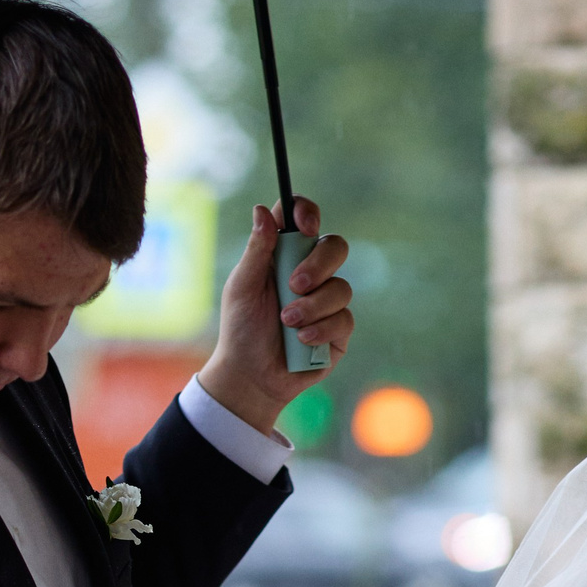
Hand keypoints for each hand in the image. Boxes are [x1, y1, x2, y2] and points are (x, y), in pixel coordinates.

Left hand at [196, 197, 352, 438]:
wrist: (251, 376)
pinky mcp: (339, 329)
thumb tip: (262, 210)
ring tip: (287, 323)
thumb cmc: (241, 329)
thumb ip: (257, 250)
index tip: (304, 225)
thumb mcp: (242, 287)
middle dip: (318, 264)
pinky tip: (301, 340)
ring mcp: (328, 301)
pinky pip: (344, 318)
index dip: (307, 212)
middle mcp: (311, 273)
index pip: (302, 219)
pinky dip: (320, 329)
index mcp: (285, 255)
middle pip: (334, 246)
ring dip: (312, 306)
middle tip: (294, 285)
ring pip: (341, 287)